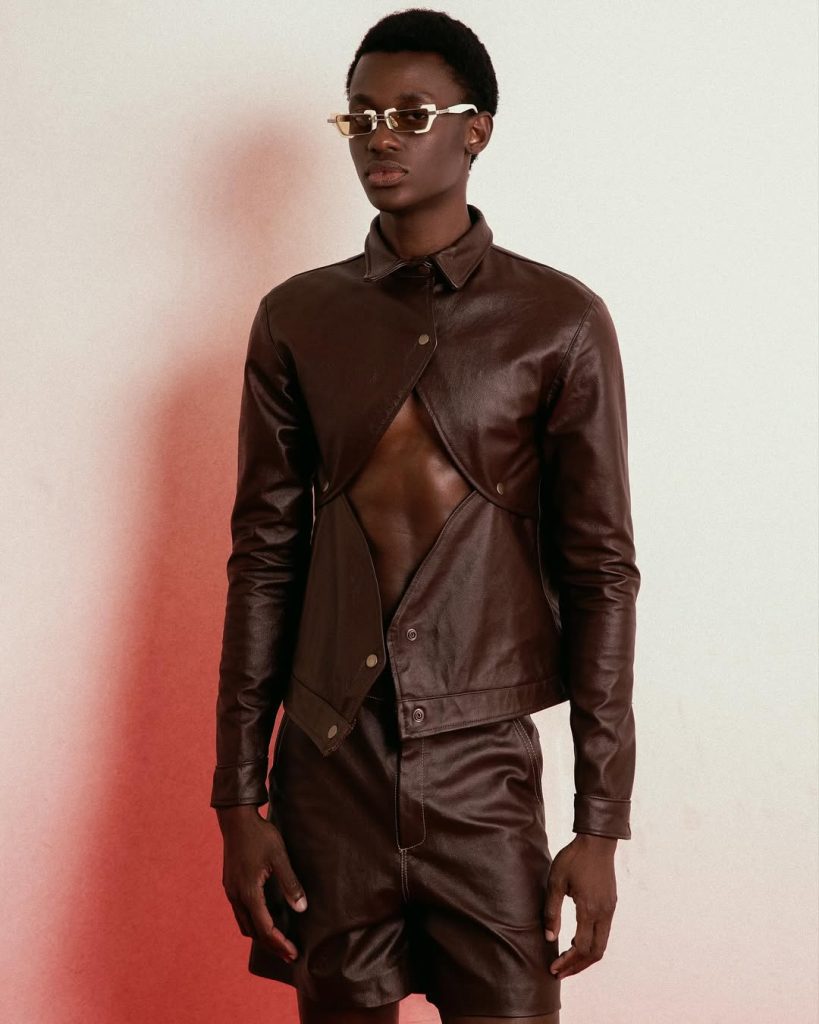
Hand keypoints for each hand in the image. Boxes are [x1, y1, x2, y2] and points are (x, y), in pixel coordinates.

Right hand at [216, 804, 307, 962]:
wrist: (236, 819)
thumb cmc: (260, 835)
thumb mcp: (279, 857)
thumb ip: (290, 884)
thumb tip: (301, 909)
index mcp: (248, 892)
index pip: (264, 929)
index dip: (280, 944)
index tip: (294, 953)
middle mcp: (236, 896)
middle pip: (253, 932)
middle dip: (271, 944)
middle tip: (290, 953)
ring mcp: (231, 891)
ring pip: (244, 924)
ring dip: (261, 935)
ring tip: (279, 940)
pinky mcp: (230, 885)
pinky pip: (241, 912)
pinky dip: (254, 922)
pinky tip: (266, 919)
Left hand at [543, 832, 617, 978]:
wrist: (597, 842)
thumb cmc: (574, 859)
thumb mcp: (556, 882)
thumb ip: (552, 910)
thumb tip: (549, 937)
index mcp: (589, 910)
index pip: (581, 948)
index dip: (567, 961)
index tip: (553, 967)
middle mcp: (603, 914)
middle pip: (595, 953)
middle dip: (577, 966)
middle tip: (559, 972)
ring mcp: (610, 910)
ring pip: (602, 944)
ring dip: (585, 956)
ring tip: (567, 960)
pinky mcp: (611, 904)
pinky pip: (603, 932)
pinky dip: (591, 943)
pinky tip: (577, 940)